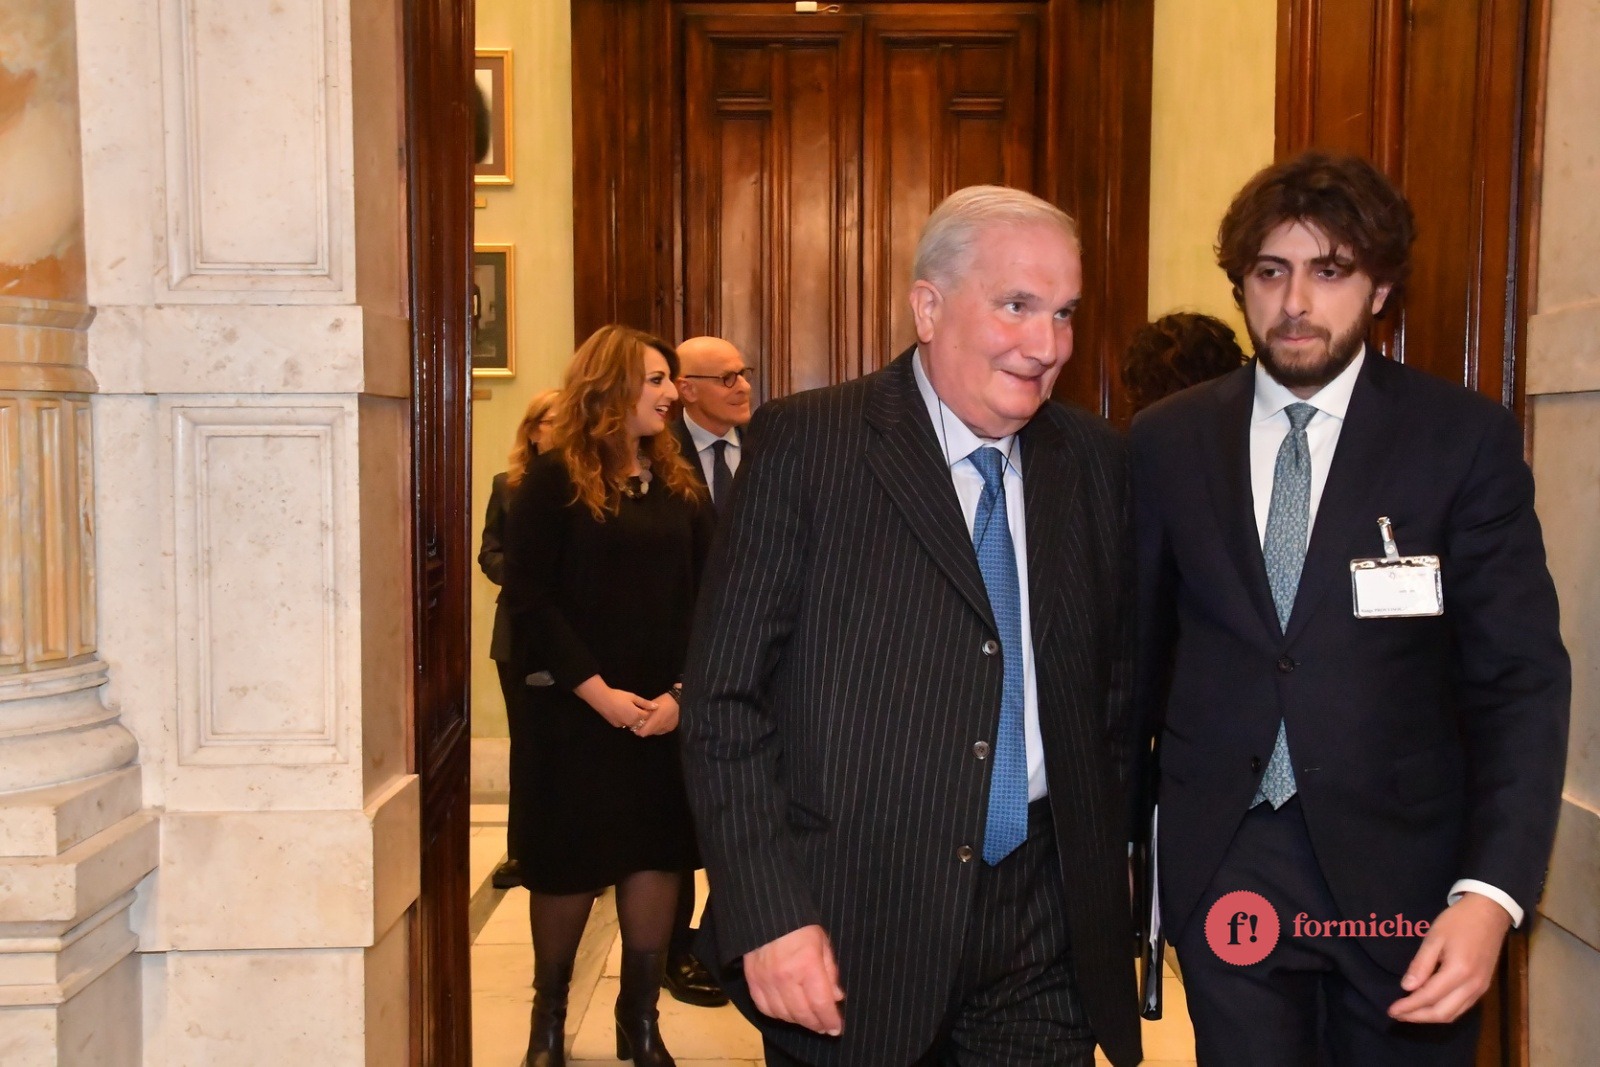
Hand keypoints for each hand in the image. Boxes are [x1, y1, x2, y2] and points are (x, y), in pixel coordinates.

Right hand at [573, 676, 657, 729]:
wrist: (601, 699)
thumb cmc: (618, 696)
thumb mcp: (633, 697)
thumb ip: (645, 703)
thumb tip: (656, 706)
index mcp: (636, 715)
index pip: (647, 716)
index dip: (648, 711)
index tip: (647, 706)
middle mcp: (631, 723)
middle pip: (641, 722)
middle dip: (642, 717)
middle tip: (639, 708)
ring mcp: (623, 725)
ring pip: (633, 724)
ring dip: (634, 720)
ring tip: (630, 710)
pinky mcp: (616, 725)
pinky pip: (625, 724)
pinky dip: (626, 720)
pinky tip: (623, 713)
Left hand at [634, 692, 679, 735]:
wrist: (681, 701)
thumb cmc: (665, 700)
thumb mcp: (653, 703)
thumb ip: (645, 711)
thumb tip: (637, 717)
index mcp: (655, 720)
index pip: (643, 732)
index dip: (638, 730)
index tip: (636, 726)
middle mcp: (660, 726)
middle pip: (648, 733)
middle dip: (644, 729)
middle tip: (642, 723)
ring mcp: (666, 729)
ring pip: (654, 732)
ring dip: (651, 729)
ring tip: (651, 722)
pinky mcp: (670, 729)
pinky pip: (661, 731)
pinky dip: (657, 728)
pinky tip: (659, 722)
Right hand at [743, 925, 844, 1035]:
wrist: (766, 914)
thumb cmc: (799, 926)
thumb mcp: (822, 943)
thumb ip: (830, 971)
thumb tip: (836, 997)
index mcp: (807, 965)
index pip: (821, 1003)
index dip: (830, 1020)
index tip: (836, 1028)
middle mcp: (785, 978)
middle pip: (803, 1014)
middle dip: (816, 1024)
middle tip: (824, 1027)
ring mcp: (766, 981)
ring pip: (784, 1015)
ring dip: (798, 1021)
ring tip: (808, 1019)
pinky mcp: (752, 982)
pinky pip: (765, 1009)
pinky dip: (778, 1015)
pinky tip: (787, 1012)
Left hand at [1388, 892, 1512, 1023]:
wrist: (1490, 913)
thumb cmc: (1459, 921)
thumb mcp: (1434, 937)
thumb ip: (1421, 964)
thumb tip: (1407, 988)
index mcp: (1459, 972)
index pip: (1429, 997)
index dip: (1409, 1007)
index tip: (1391, 1010)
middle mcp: (1473, 986)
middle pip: (1443, 1013)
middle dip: (1417, 1017)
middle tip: (1396, 1015)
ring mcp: (1481, 989)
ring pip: (1453, 1014)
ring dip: (1430, 1017)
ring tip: (1409, 1013)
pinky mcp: (1483, 987)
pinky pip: (1462, 1008)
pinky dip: (1444, 1012)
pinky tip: (1429, 1006)